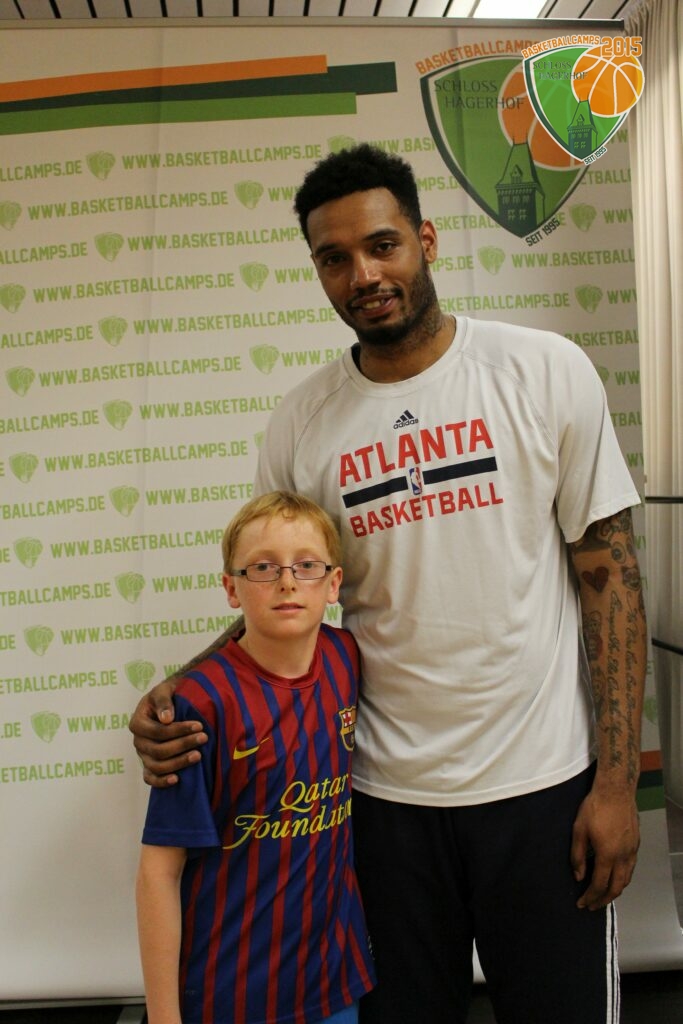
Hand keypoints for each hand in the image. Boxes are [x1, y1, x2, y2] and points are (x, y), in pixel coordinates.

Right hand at [129, 679, 206, 787]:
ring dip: (178, 763)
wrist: (170, 701)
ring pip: (157, 766)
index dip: (178, 730)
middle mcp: (138, 741)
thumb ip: (163, 701)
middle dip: (183, 745)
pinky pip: (150, 778)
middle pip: (158, 750)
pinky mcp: (149, 765)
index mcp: (137, 722)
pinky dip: (161, 781)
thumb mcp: (164, 690)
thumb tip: (166, 719)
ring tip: (198, 756)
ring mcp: (143, 755)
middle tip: (203, 738)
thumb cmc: (168, 694)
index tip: (198, 725)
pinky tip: (177, 779)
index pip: (157, 731)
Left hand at [571, 783, 639, 909]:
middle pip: (616, 888)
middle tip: (591, 906)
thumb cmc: (594, 808)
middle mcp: (623, 857)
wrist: (616, 791)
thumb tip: (578, 876)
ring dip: (614, 891)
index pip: (599, 885)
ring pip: (626, 880)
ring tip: (602, 895)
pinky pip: (630, 869)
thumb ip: (577, 856)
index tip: (581, 904)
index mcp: (607, 855)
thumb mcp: (579, 830)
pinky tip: (614, 876)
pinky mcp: (636, 844)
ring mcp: (632, 851)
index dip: (590, 897)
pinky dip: (622, 879)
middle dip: (603, 900)